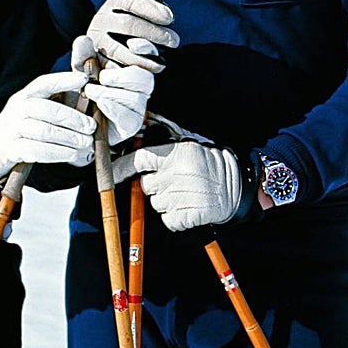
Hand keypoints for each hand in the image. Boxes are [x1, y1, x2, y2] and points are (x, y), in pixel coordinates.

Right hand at [0, 71, 95, 192]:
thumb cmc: (23, 127)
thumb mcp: (33, 110)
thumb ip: (55, 105)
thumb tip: (87, 101)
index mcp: (25, 96)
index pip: (44, 83)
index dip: (64, 80)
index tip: (84, 79)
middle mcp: (17, 109)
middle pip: (48, 110)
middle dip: (73, 118)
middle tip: (91, 127)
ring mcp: (12, 129)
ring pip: (44, 131)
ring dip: (69, 138)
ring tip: (87, 143)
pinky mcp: (11, 149)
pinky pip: (37, 150)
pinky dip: (58, 153)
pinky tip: (72, 154)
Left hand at [71, 35, 153, 144]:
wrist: (77, 117)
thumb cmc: (84, 86)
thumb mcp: (80, 68)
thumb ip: (83, 54)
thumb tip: (83, 39)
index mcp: (132, 66)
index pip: (149, 54)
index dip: (146, 49)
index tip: (132, 45)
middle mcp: (140, 86)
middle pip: (146, 78)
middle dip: (123, 76)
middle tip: (102, 77)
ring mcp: (137, 106)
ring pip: (137, 98)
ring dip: (110, 93)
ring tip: (90, 91)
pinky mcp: (131, 125)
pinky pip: (130, 118)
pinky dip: (114, 109)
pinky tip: (100, 104)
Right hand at [87, 0, 178, 72]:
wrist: (110, 44)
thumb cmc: (135, 18)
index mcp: (115, 2)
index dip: (151, 7)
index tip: (170, 17)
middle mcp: (102, 20)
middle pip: (128, 25)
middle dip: (154, 34)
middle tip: (175, 41)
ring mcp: (97, 43)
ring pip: (119, 50)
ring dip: (144, 56)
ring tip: (162, 60)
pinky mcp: (96, 66)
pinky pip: (113, 71)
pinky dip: (132, 73)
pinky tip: (148, 73)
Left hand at [112, 139, 241, 229]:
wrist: (238, 186)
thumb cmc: (211, 164)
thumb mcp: (190, 145)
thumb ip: (164, 142)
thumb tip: (141, 126)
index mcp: (176, 154)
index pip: (139, 159)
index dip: (121, 167)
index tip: (109, 172)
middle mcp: (178, 174)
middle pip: (146, 186)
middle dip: (154, 186)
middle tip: (173, 183)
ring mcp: (183, 196)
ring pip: (156, 204)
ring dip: (166, 202)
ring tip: (185, 194)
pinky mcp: (189, 216)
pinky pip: (168, 221)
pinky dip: (176, 218)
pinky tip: (189, 207)